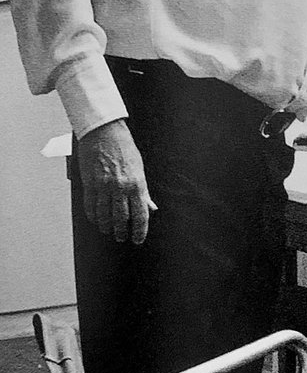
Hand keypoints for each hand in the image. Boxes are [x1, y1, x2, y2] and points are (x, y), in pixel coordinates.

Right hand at [77, 119, 156, 243]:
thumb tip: (151, 208)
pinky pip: (90, 206)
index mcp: (137, 184)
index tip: (137, 239)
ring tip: (108, 231)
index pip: (140, 214)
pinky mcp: (90, 183)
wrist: (104, 132)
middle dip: (121, 231)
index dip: (139, 231)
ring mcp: (104, 186)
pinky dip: (93, 216)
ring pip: (104, 215)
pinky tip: (95, 220)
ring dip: (106, 226)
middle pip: (121, 218)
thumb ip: (144, 191)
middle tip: (121, 237)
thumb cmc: (124, 148)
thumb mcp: (140, 169)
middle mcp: (121, 187)